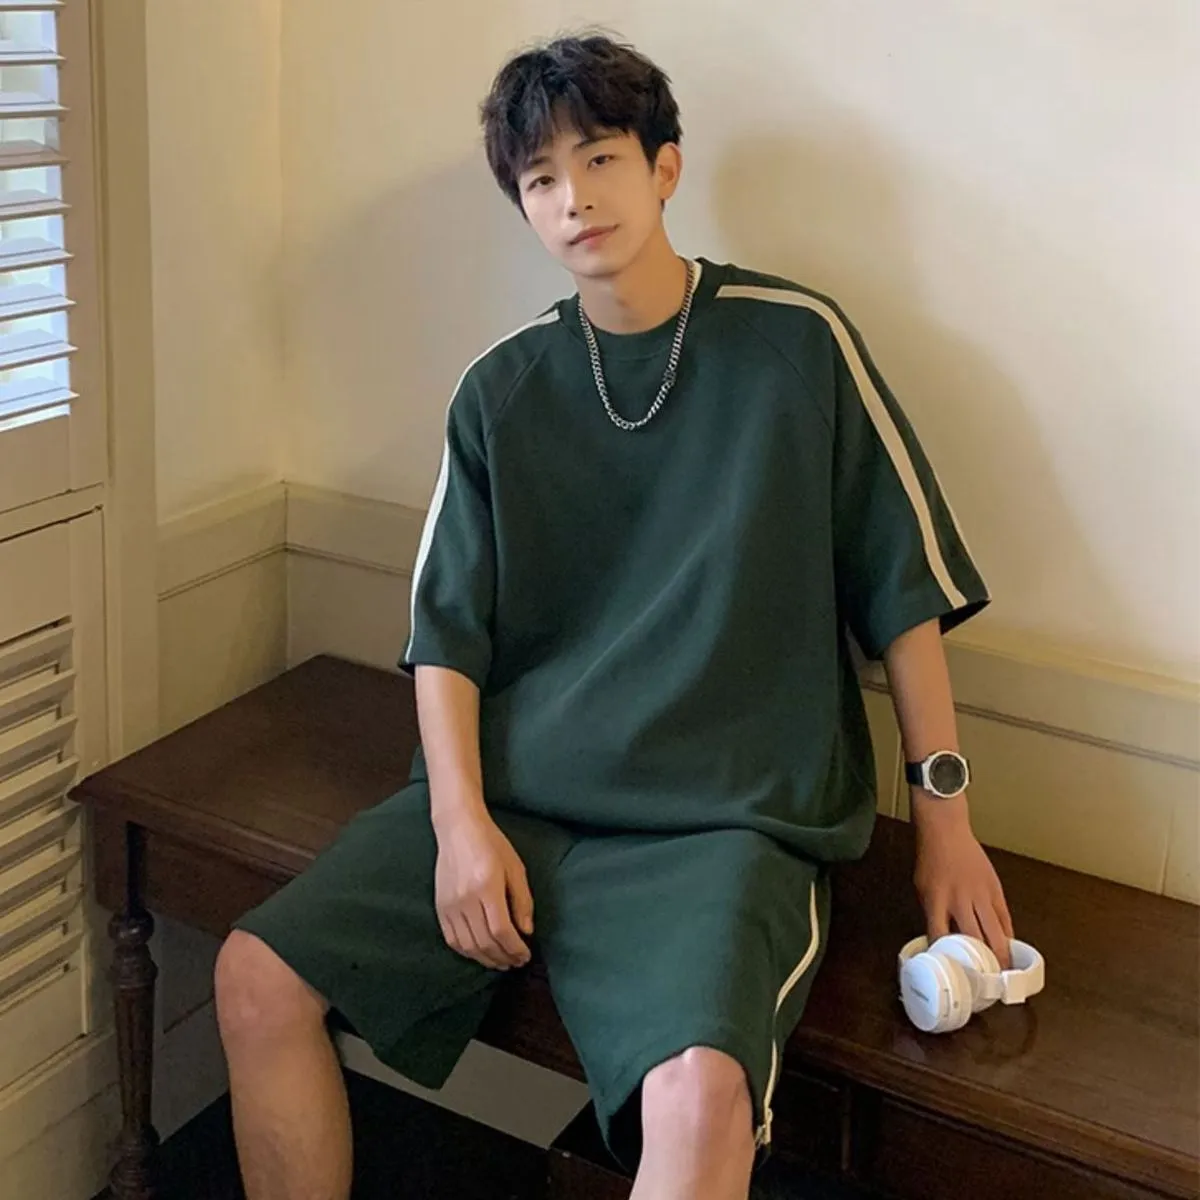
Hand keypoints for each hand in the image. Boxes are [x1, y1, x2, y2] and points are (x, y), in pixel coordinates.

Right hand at [434, 808, 533, 970]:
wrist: (458, 829)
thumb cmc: (491, 844)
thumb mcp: (515, 867)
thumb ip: (522, 900)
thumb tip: (526, 931)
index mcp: (486, 886)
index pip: (501, 930)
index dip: (514, 948)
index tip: (525, 955)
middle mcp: (465, 899)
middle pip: (484, 942)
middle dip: (503, 957)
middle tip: (516, 962)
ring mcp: (449, 904)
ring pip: (467, 945)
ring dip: (485, 959)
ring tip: (501, 962)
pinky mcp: (440, 907)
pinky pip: (452, 939)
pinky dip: (467, 952)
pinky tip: (480, 953)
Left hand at [912, 799, 1014, 969]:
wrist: (946, 831)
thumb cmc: (931, 861)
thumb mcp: (923, 888)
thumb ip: (934, 914)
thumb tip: (942, 942)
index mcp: (935, 900)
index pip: (939, 935)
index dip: (946, 958)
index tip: (951, 975)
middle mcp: (958, 899)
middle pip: (974, 939)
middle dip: (981, 964)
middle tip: (985, 984)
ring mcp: (979, 894)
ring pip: (994, 932)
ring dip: (1000, 955)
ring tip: (1003, 974)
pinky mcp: (995, 889)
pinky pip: (1004, 918)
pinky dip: (1008, 935)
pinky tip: (1009, 948)